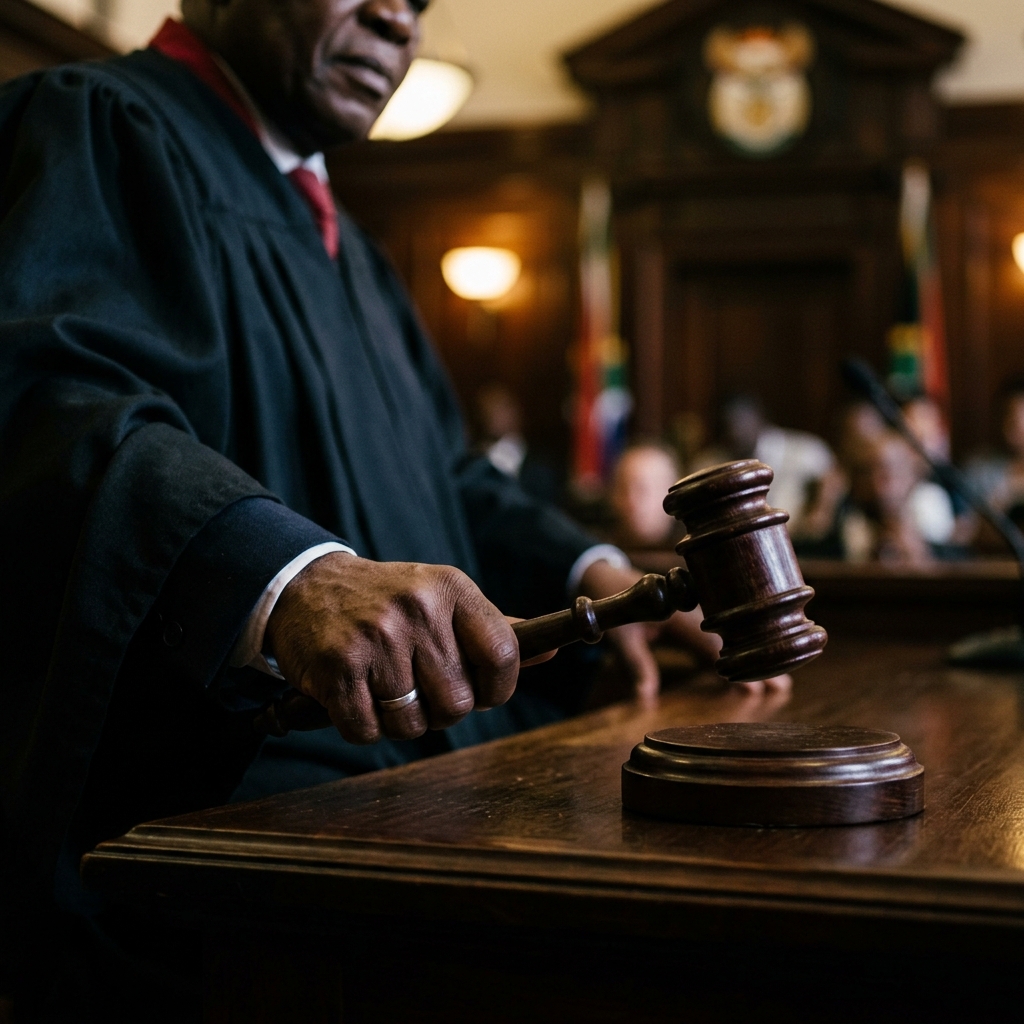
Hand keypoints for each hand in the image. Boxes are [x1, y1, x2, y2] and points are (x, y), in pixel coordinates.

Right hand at [264, 555, 519, 744]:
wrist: (307, 586)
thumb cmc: (389, 602)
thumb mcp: (443, 599)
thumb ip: (494, 629)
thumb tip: (550, 652)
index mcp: (451, 589)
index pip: (504, 653)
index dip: (499, 688)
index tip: (482, 692)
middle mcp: (417, 609)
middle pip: (457, 702)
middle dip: (441, 710)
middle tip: (419, 689)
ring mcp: (375, 637)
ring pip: (412, 724)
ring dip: (399, 721)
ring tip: (384, 688)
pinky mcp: (337, 666)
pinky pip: (367, 731)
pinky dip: (362, 726)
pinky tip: (354, 695)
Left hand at [578, 560, 787, 699]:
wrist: (612, 576)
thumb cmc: (618, 606)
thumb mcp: (622, 637)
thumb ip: (636, 666)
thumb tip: (644, 699)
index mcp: (680, 615)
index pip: (712, 645)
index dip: (734, 666)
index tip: (753, 687)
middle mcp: (696, 609)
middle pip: (732, 639)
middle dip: (757, 661)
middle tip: (782, 685)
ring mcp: (701, 607)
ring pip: (734, 632)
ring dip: (757, 652)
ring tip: (782, 677)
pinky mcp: (701, 608)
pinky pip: (726, 628)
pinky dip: (746, 641)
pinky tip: (762, 657)